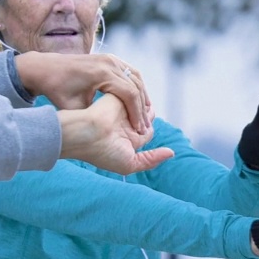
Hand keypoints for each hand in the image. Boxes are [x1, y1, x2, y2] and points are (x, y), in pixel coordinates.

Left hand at [15, 52, 151, 134]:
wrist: (46, 68)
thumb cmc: (58, 90)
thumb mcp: (74, 108)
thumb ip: (93, 117)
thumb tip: (112, 130)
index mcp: (102, 73)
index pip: (130, 94)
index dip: (137, 114)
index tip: (139, 130)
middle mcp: (109, 62)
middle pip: (136, 86)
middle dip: (143, 108)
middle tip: (146, 127)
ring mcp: (111, 58)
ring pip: (136, 78)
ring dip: (143, 96)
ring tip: (146, 116)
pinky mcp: (110, 58)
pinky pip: (130, 72)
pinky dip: (137, 87)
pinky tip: (139, 102)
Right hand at [57, 94, 172, 174]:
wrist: (86, 135)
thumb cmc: (104, 153)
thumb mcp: (130, 163)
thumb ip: (151, 159)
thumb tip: (172, 153)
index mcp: (126, 139)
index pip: (145, 133)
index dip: (149, 131)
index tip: (147, 132)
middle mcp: (124, 125)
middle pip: (145, 117)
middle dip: (149, 117)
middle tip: (147, 115)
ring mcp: (121, 111)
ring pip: (141, 105)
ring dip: (146, 108)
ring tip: (145, 107)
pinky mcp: (117, 98)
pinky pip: (133, 95)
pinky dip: (139, 98)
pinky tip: (140, 99)